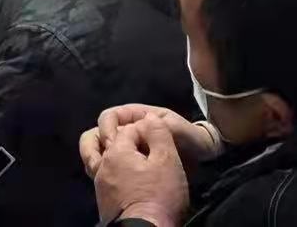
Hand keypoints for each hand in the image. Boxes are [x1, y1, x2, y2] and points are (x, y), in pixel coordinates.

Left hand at [90, 118, 189, 226]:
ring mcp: (99, 185)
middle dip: (126, 139)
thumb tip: (149, 119)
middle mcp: (101, 165)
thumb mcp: (167, 160)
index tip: (161, 143)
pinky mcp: (103, 202)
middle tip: (146, 149)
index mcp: (115, 151)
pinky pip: (103, 177)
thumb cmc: (158, 195)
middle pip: (109, 140)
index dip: (147, 131)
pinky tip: (127, 179)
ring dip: (113, 154)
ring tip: (131, 160)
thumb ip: (158, 132)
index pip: (129, 128)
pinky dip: (113, 172)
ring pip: (98, 158)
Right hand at [91, 105, 220, 171]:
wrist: (200, 156)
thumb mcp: (176, 127)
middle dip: (97, 146)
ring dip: (97, 159)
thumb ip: (158, 125)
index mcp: (136, 116)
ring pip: (99, 150)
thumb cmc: (189, 138)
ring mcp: (125, 148)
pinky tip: (107, 179)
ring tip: (101, 172)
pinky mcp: (126, 166)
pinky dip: (102, 171)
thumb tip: (139, 126)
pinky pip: (107, 166)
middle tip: (102, 163)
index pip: (110, 117)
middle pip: (98, 133)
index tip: (112, 144)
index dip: (107, 128)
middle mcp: (127, 130)